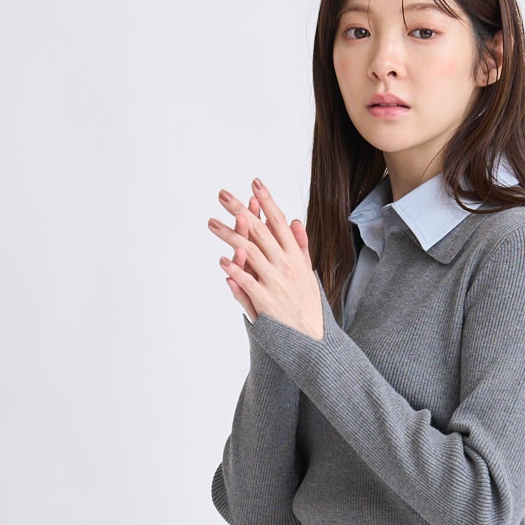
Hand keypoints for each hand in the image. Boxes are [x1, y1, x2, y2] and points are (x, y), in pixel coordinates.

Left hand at [207, 178, 323, 338]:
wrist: (312, 341)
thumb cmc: (308, 306)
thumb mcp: (307, 272)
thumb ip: (299, 246)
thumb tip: (294, 220)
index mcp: (295, 257)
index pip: (279, 222)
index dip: (267, 201)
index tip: (254, 183)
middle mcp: (286, 266)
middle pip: (260, 231)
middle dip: (240, 210)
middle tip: (222, 195)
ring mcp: (276, 283)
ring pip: (250, 253)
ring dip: (229, 236)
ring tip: (212, 223)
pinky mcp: (267, 302)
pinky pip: (248, 283)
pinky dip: (236, 271)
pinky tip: (222, 261)